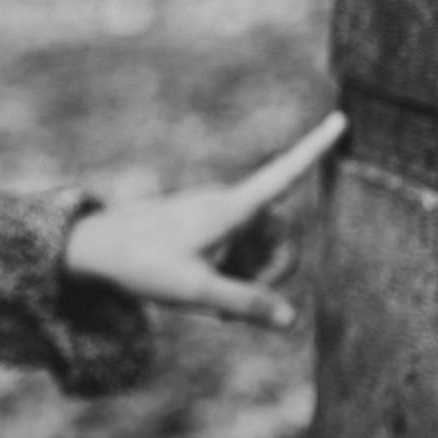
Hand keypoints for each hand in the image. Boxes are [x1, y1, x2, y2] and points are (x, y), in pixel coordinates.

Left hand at [62, 112, 346, 328]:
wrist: (97, 248)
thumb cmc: (144, 264)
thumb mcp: (196, 291)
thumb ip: (245, 303)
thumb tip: (292, 318)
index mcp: (230, 208)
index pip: (282, 174)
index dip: (314, 149)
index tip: (340, 119)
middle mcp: (228, 203)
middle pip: (282, 234)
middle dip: (274, 270)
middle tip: (240, 306)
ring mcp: (218, 212)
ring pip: (261, 245)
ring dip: (252, 275)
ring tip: (217, 305)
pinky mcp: (208, 224)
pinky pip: (240, 247)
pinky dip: (236, 271)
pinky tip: (213, 296)